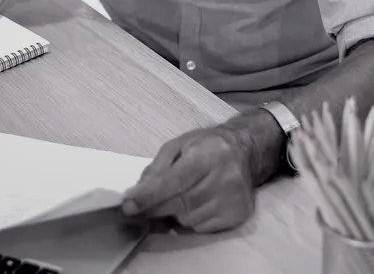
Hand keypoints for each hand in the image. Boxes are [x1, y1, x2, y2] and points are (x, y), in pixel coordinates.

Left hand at [121, 126, 257, 233]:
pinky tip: (197, 203)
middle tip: (136, 209)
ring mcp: (233, 199)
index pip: (175, 180)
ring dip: (175, 212)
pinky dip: (191, 219)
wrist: (244, 152)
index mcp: (208, 154)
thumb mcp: (177, 145)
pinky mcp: (238, 215)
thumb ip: (157, 168)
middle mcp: (225, 178)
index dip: (150, 195)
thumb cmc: (206, 146)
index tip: (128, 205)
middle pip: (181, 203)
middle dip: (154, 208)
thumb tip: (137, 193)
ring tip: (181, 195)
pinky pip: (201, 228)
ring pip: (188, 219)